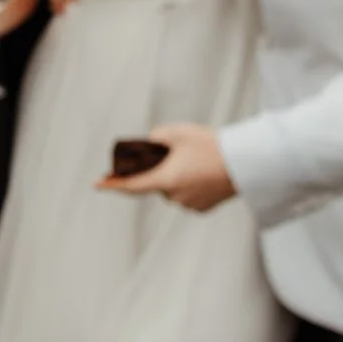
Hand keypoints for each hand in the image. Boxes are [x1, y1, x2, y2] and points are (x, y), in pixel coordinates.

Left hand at [98, 123, 237, 211]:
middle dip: (161, 169)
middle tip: (179, 154)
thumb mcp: (178, 133)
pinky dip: (190, 185)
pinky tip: (204, 172)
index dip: (113, 184)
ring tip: (197, 161)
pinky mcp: (204, 208)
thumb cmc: (211, 146)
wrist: (245, 162)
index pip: (132, 185)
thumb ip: (156, 138)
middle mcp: (175, 197)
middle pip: (157, 183)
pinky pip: (188, 195)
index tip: (97, 183)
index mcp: (166, 180)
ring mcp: (190, 205)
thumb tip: (150, 146)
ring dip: (177, 177)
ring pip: (173, 189)